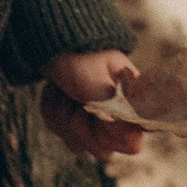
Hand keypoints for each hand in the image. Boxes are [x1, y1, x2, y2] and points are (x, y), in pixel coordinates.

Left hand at [40, 49, 144, 163]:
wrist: (50, 36)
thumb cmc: (78, 52)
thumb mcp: (94, 78)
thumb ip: (113, 108)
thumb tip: (136, 141)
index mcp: (130, 104)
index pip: (131, 143)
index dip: (110, 136)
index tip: (94, 114)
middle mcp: (115, 116)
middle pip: (102, 150)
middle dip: (80, 125)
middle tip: (75, 99)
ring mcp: (92, 119)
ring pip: (78, 145)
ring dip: (63, 117)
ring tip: (63, 90)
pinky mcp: (72, 118)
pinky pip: (60, 133)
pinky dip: (52, 113)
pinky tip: (54, 92)